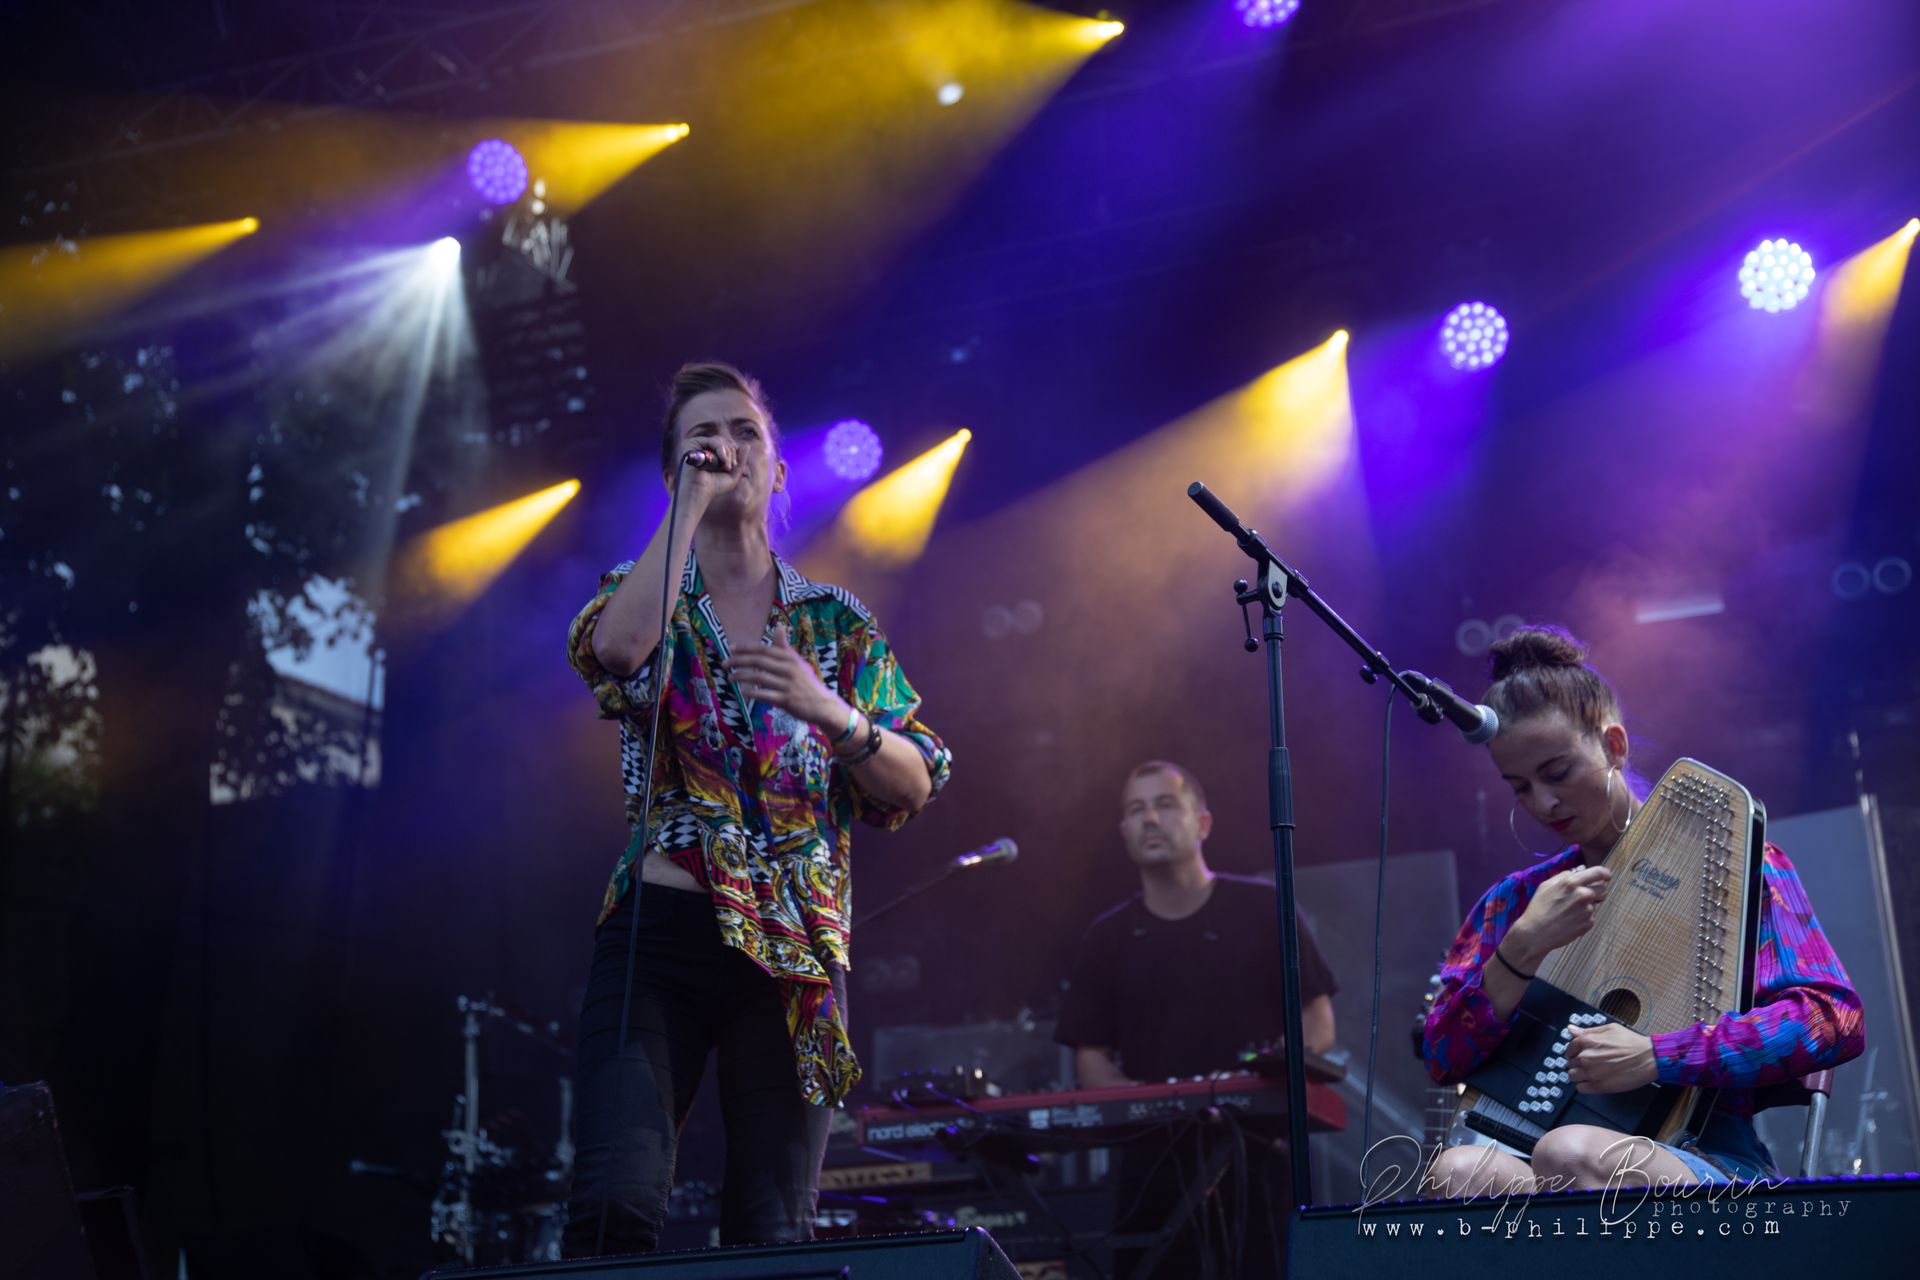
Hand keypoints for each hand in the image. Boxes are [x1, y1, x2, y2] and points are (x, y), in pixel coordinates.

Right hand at [679, 437, 744, 506]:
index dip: (734, 452)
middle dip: (732, 453)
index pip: (726, 444)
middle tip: (730, 467)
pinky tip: (723, 461)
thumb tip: (746, 445)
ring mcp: (696, 445)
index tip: (734, 466)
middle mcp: (702, 448)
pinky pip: (712, 441)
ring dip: (727, 453)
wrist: (698, 493)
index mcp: (710, 454)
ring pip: (719, 440)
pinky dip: (721, 449)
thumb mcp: (733, 475)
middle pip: (723, 441)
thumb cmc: (714, 487)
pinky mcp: (691, 444)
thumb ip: (741, 461)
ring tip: (726, 466)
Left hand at [724, 623, 840, 728]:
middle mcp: (788, 669)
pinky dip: (752, 692)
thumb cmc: (806, 683)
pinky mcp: (786, 700)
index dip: (745, 648)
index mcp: (790, 658)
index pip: (763, 650)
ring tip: (730, 677)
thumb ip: (784, 647)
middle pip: (758, 661)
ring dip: (741, 677)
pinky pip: (765, 695)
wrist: (822, 704)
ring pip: (759, 678)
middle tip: (724, 664)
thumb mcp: (797, 662)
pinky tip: (743, 691)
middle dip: (738, 661)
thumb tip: (779, 626)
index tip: (730, 648)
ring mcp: (787, 685)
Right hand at [1508, 865, 1610, 965]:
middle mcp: (1583, 894)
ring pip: (1595, 904)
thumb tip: (1578, 871)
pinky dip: (1583, 918)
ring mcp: (1588, 910)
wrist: (1536, 933)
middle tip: (1582, 897)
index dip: (1605, 874)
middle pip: (1603, 889)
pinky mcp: (1589, 923)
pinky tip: (1569, 920)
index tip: (1606, 876)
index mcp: (1572, 882)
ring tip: (1569, 911)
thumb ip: (1564, 876)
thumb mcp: (1546, 885)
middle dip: (1596, 891)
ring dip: (1586, 905)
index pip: (1599, 873)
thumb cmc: (1538, 908)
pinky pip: (1591, 917)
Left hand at [1564, 1021, 1655, 1093]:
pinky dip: (1583, 1085)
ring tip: (1590, 1072)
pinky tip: (1592, 1081)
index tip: (1578, 1053)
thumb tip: (1571, 1030)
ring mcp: (1591, 1073)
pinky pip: (1580, 1088)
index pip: (1569, 1048)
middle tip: (1589, 1063)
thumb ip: (1587, 1031)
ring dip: (1578, 1074)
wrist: (1649, 1058)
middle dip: (1577, 1062)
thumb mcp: (1609, 1029)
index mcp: (1587, 1041)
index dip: (1573, 1051)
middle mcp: (1586, 1057)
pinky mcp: (1599, 1087)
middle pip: (1570, 1062)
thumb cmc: (1632, 1043)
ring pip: (1572, 1076)